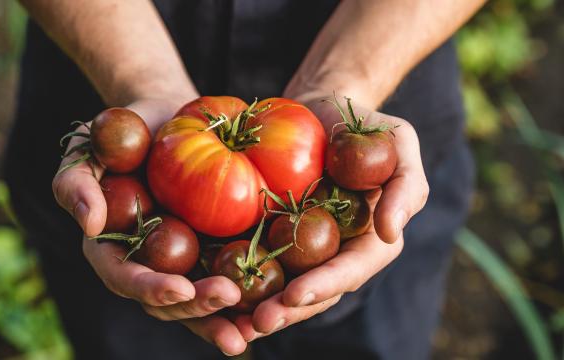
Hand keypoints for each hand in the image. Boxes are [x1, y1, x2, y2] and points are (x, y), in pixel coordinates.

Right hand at [52, 97, 247, 355]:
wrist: (168, 118)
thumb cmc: (122, 131)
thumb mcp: (87, 148)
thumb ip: (75, 183)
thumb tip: (89, 226)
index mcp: (112, 250)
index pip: (125, 278)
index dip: (150, 288)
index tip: (181, 289)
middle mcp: (148, 264)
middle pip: (167, 301)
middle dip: (196, 309)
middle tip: (227, 298)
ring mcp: (182, 261)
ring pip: (199, 302)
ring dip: (223, 318)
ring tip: (253, 327)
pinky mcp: (212, 249)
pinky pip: (228, 277)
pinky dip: (247, 298)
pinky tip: (272, 305)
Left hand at [229, 93, 427, 339]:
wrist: (321, 111)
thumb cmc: (366, 124)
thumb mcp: (399, 142)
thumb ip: (406, 186)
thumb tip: (391, 232)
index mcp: (369, 240)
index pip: (351, 269)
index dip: (326, 284)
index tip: (297, 295)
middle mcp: (335, 252)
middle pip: (314, 290)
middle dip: (288, 310)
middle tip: (258, 323)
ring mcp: (302, 248)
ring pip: (282, 286)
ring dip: (260, 308)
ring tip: (233, 326)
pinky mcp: (272, 234)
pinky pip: (256, 261)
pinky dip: (238, 280)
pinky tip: (213, 291)